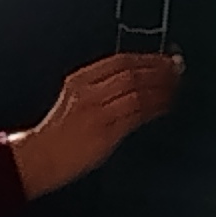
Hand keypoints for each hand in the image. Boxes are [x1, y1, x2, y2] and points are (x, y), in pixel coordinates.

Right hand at [5, 51, 182, 196]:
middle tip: (178, 70)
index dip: (148, 58)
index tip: (166, 58)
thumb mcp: (73, 99)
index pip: (121, 61)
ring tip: (175, 88)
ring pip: (138, 92)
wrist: (38, 158)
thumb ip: (99, 88)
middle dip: (160, 70)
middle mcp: (88, 93)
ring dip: (161, 89)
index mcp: (78, 80)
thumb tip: (135, 80)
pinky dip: (155, 108)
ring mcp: (97, 112)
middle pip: (132, 74)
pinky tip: (165, 106)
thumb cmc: (56, 133)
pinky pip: (137, 115)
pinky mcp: (105, 132)